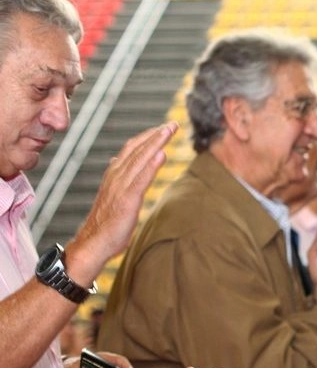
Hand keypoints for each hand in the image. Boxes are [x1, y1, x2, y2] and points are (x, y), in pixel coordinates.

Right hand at [63, 123, 175, 279]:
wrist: (93, 243)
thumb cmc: (107, 223)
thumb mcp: (117, 195)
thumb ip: (123, 178)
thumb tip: (125, 161)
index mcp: (114, 175)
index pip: (132, 150)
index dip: (149, 137)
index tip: (164, 127)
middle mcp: (116, 177)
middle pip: (137, 150)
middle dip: (155, 135)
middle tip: (172, 124)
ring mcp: (120, 187)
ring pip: (139, 160)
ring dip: (155, 143)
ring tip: (168, 130)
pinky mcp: (126, 200)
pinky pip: (140, 180)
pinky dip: (150, 166)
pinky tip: (161, 155)